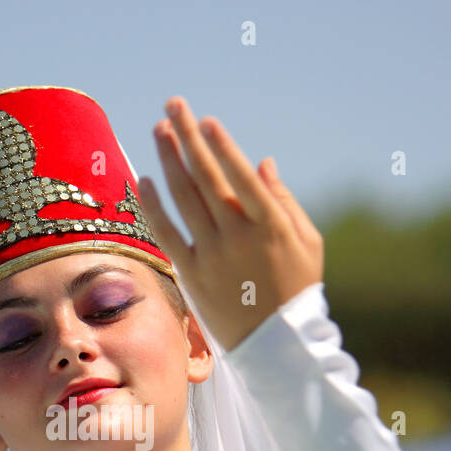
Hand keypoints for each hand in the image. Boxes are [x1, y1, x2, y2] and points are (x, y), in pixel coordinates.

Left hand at [137, 96, 323, 349]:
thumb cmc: (297, 288)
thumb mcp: (307, 242)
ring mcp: (212, 255)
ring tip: (158, 130)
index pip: (240, 176)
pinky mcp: (192, 274)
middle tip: (173, 106)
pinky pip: (167, 234)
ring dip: (168, 160)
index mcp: (270, 224)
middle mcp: (238, 236)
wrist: (277, 344)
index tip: (206, 121)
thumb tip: (261, 163)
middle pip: (205, 177)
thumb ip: (283, 200)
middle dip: (187, 137)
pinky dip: (153, 206)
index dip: (222, 147)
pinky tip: (143, 180)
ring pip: (183, 199)